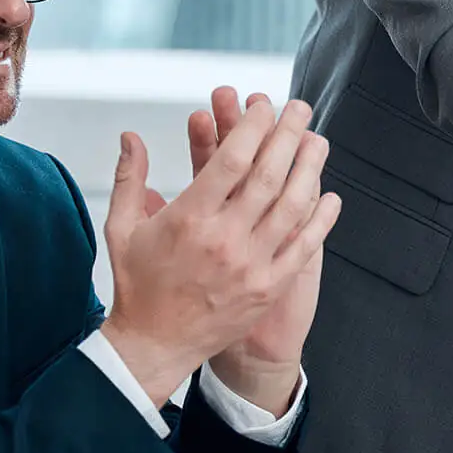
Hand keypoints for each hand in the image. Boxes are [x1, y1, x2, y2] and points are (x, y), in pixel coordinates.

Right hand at [100, 95, 341, 406]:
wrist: (153, 346)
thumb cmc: (137, 284)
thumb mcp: (122, 228)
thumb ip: (130, 178)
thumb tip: (130, 136)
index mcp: (188, 218)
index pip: (230, 160)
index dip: (252, 127)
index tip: (263, 106)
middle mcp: (223, 238)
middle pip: (267, 175)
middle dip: (288, 135)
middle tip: (300, 109)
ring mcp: (250, 265)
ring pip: (292, 206)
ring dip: (310, 169)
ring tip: (318, 141)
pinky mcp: (268, 288)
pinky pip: (303, 247)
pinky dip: (321, 220)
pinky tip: (330, 197)